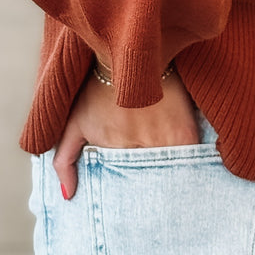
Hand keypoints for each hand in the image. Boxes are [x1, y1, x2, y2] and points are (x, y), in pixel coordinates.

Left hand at [53, 69, 198, 200]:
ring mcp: (162, 140)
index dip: (127, 195)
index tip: (131, 202)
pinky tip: (189, 176)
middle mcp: (136, 146)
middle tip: (151, 204)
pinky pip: (190, 161)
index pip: (121, 184)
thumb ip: (64, 159)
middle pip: (145, 184)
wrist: (130, 50)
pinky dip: (189, 169)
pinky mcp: (184, 132)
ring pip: (167, 176)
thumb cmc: (98, 85)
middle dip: (147, 194)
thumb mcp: (73, 120)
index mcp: (110, 147)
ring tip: (171, 194)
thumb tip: (69, 196)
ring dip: (168, 183)